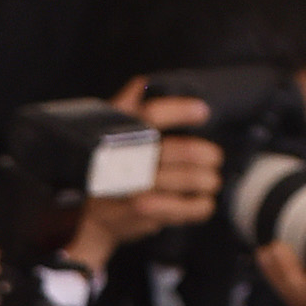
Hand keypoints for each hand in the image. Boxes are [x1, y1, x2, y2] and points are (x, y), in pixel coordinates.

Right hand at [67, 87, 224, 276]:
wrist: (91, 221)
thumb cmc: (106, 174)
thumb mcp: (106, 136)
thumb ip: (125, 107)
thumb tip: (144, 84)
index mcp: (120, 136)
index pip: (152, 115)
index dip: (181, 110)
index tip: (203, 112)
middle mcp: (128, 160)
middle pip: (183, 151)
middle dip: (208, 155)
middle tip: (214, 158)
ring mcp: (136, 187)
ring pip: (191, 178)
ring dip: (208, 180)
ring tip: (209, 181)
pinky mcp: (145, 212)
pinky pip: (187, 206)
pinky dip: (202, 205)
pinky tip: (202, 202)